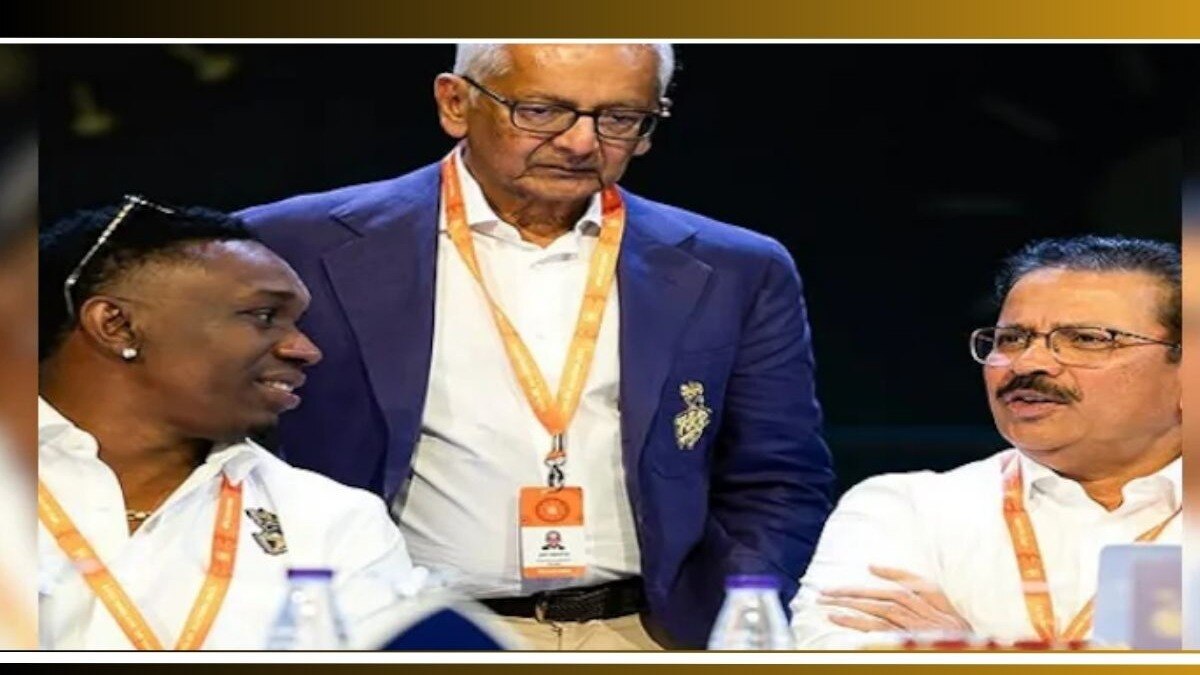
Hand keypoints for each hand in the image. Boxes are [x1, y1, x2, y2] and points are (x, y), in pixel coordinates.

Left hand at [817, 565, 971, 633]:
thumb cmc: (965, 644)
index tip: (871, 567)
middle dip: (856, 591)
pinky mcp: (909, 644)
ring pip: (881, 610)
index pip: (919, 585)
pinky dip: (857, 622)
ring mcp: (919, 630)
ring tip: (825, 601)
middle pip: (889, 597)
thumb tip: (891, 581)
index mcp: (944, 610)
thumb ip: (934, 605)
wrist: (976, 656)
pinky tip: (838, 618)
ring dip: (850, 603)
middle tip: (828, 590)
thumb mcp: (957, 625)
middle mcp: (930, 617)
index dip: (895, 573)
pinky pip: (878, 631)